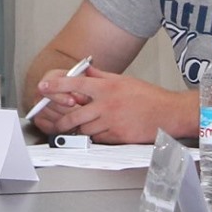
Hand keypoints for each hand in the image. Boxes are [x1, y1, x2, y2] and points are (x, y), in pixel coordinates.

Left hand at [33, 68, 183, 143]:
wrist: (169, 113)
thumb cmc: (148, 96)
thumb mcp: (123, 80)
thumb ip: (100, 77)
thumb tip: (83, 72)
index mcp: (107, 88)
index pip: (75, 84)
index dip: (56, 85)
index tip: (43, 88)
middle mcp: (107, 105)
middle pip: (75, 115)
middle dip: (61, 121)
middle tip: (55, 123)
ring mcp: (112, 122)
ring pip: (85, 129)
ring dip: (80, 129)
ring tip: (80, 126)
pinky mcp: (118, 137)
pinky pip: (98, 139)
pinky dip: (95, 136)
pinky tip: (99, 131)